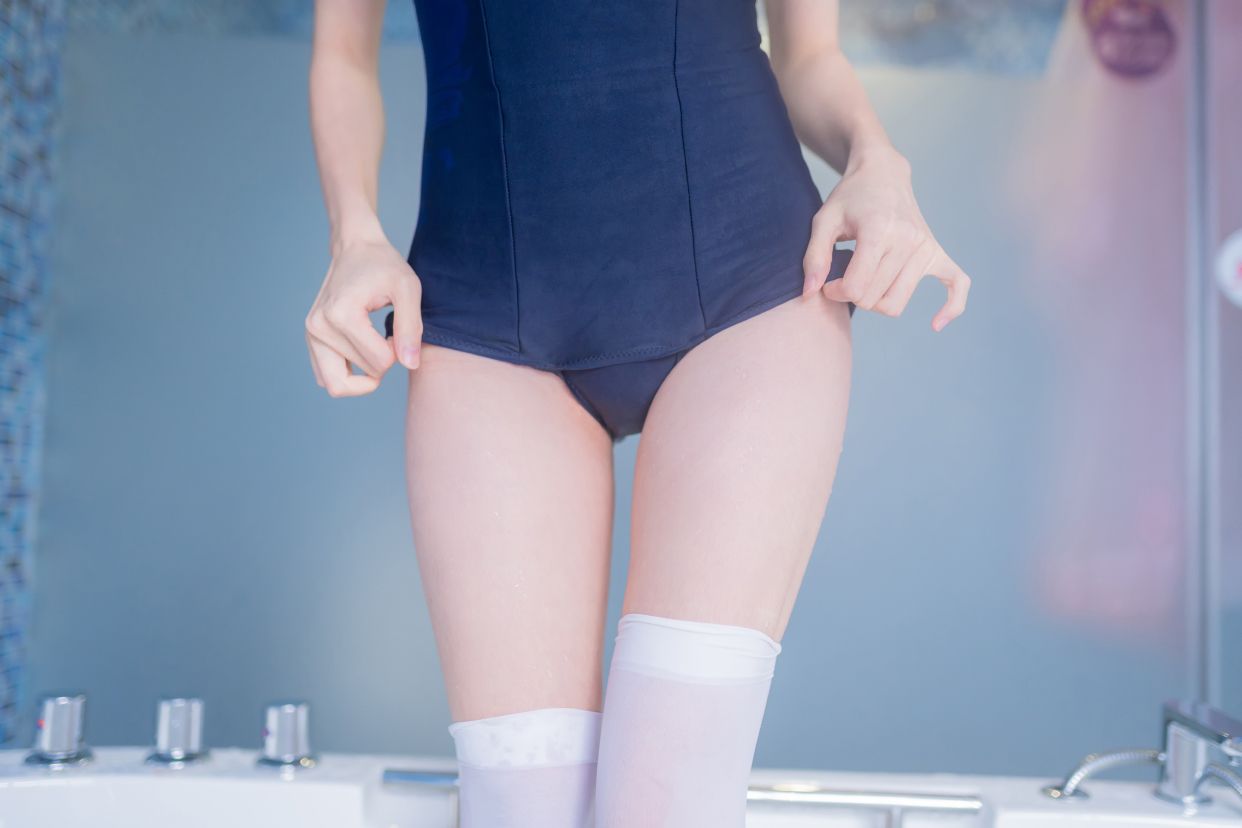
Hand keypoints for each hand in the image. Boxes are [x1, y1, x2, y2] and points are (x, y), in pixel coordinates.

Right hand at [305, 237, 422, 396]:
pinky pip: (326, 378)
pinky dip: (348, 375)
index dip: (399, 352)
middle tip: (390, 336)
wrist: (355, 249)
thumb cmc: (384, 266)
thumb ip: (411, 327)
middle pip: (362, 376)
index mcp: (341, 315)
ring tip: (376, 344)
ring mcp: (311, 334)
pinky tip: (363, 351)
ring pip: (338, 385)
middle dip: (383, 363)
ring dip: (365, 374)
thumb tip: (410, 365)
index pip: (380, 363)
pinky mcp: (310, 340)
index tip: (399, 329)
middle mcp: (318, 327)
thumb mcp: (408, 288)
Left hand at [801, 145, 970, 331]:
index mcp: (879, 230)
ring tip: (864, 280)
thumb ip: (814, 257)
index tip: (827, 282)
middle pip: (874, 299)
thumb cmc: (850, 198)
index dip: (834, 292)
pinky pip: (957, 285)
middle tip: (841, 278)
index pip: (856, 288)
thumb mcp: (824, 220)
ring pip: (897, 303)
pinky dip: (951, 307)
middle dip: (851, 296)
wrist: (882, 174)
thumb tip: (810, 293)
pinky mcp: (937, 252)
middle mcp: (908, 240)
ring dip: (875, 301)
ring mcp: (926, 247)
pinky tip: (935, 324)